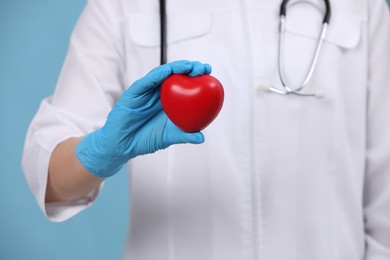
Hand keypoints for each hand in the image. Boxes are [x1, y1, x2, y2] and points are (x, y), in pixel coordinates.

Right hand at [75, 60, 211, 177]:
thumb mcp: (168, 137)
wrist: (123, 145)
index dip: (197, 78)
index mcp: (169, 101)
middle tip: (203, 68)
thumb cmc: (145, 139)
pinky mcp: (135, 92)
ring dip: (177, 68)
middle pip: (176, 75)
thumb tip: (202, 137)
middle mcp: (159, 93)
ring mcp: (147, 91)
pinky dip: (158, 75)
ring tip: (189, 66)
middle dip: (191, 68)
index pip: (185, 85)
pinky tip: (168, 71)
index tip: (210, 74)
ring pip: (163, 74)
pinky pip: (147, 81)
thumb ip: (184, 135)